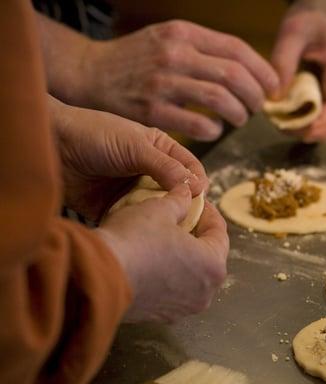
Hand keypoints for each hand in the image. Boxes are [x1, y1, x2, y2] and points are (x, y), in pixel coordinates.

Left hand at [50, 96, 206, 221]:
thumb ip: (165, 166)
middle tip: (186, 220)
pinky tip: (141, 232)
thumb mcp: (135, 146)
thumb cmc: (93, 134)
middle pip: (177, 194)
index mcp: (161, 151)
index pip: (190, 169)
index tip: (200, 197)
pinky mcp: (114, 210)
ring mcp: (132, 192)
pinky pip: (133, 222)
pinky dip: (138, 228)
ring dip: (160, 220)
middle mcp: (150, 173)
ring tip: (164, 229)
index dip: (198, 183)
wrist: (50, 145)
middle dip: (183, 207)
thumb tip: (196, 187)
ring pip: (157, 211)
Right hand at [77, 20, 278, 140]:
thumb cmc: (137, 60)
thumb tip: (248, 71)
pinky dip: (214, 130)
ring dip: (239, 113)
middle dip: (256, 95)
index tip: (273, 85)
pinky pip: (198, 124)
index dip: (262, 70)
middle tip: (258, 106)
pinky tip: (215, 131)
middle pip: (234, 75)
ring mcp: (163, 83)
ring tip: (240, 119)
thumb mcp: (168, 39)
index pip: (237, 49)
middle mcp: (175, 54)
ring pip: (221, 99)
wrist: (90, 74)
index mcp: (183, 33)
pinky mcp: (152, 111)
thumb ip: (204, 50)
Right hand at [97, 185, 228, 321]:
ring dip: (182, 258)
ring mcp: (182, 309)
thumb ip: (179, 200)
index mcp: (213, 265)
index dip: (208, 213)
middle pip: (208, 257)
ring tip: (165, 239)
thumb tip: (186, 192)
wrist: (96, 278)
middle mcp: (204, 292)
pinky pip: (170, 291)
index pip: (220, 233)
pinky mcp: (160, 317)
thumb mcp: (159, 209)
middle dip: (197, 236)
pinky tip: (150, 260)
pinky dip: (166, 276)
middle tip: (183, 218)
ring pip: (190, 276)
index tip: (198, 202)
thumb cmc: (134, 241)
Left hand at [272, 0, 325, 141]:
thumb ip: (283, 61)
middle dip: (309, 130)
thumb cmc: (313, 14)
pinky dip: (297, 114)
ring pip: (323, 120)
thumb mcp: (294, 31)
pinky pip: (313, 110)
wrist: (322, 5)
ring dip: (301, 125)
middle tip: (280, 124)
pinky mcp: (321, 90)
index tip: (306, 131)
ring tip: (277, 118)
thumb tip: (274, 97)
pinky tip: (279, 108)